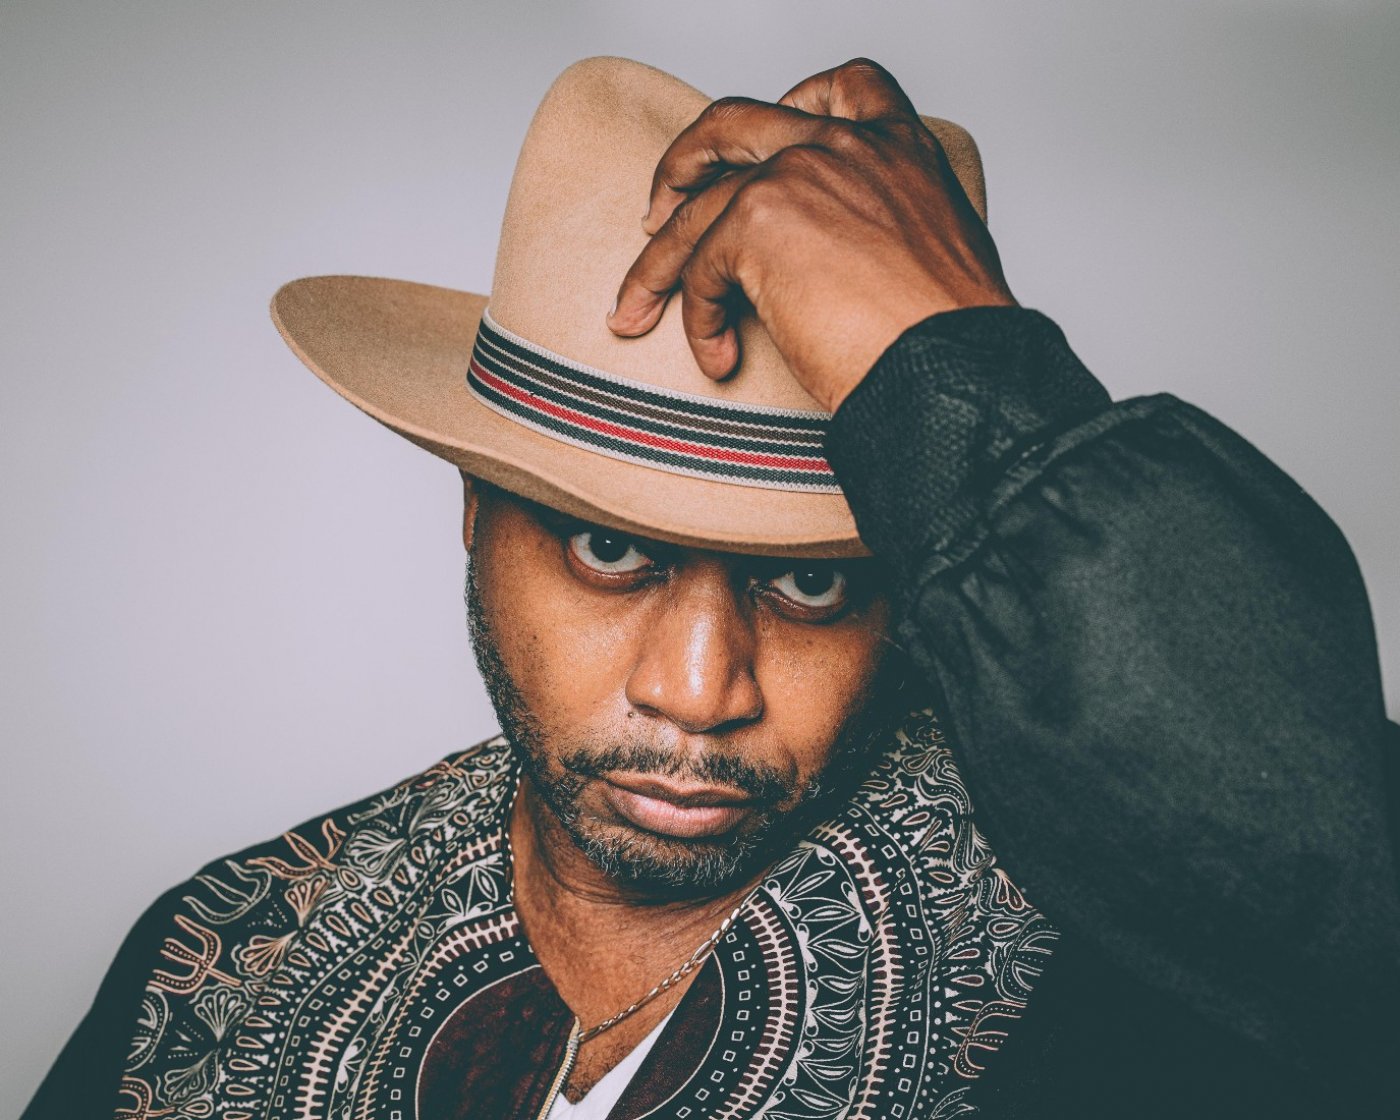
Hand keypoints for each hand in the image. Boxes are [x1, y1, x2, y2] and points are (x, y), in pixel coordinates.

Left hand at [607, 58, 1015, 411]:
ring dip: (656, 262)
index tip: (765, 136)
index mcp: (900, 150)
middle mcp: (846, 146)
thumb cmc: (950, 338)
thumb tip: (848, 270)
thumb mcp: (937, 256)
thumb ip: (888, 232)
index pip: (845, 87)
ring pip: (697, 208)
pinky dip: (695, 316)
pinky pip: (699, 268)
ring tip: (635, 309)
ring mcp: (799, 176)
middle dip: (682, 161)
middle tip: (659, 209)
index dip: (794, 101)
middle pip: (734, 123)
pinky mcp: (759, 223)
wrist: (952, 369)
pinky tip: (716, 357)